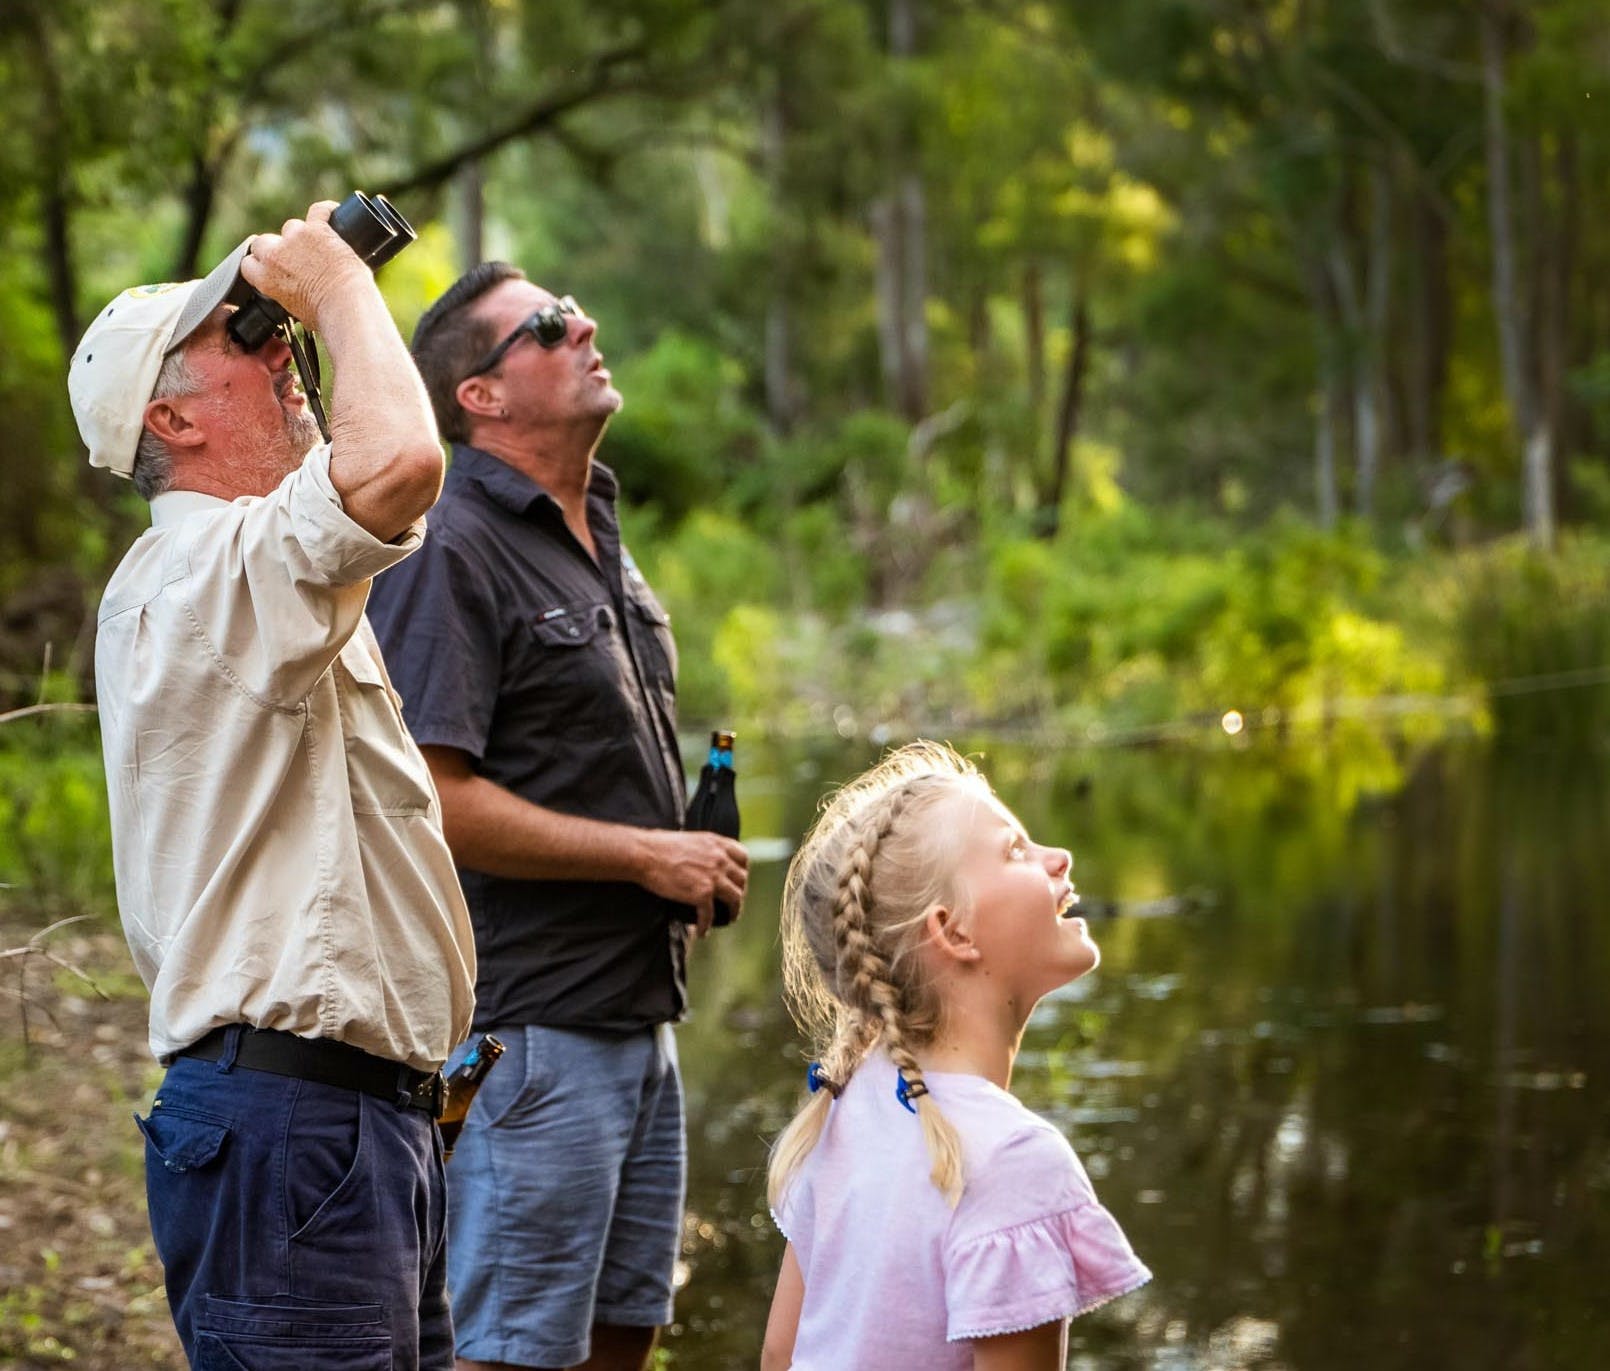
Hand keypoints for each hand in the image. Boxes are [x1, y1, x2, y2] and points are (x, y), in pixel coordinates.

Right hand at [238, 200, 372, 333]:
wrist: (346, 306)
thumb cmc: (325, 316)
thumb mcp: (294, 311)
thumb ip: (285, 294)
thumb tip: (293, 294)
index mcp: (264, 278)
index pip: (249, 262)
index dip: (262, 263)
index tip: (273, 267)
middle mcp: (274, 254)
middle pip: (264, 241)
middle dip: (277, 249)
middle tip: (296, 259)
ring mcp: (295, 237)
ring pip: (291, 227)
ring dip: (302, 235)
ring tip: (320, 248)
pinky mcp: (318, 228)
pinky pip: (319, 211)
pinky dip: (327, 212)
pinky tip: (334, 216)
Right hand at [638, 830, 748, 936]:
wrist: (644, 854)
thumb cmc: (658, 846)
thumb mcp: (690, 840)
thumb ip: (703, 849)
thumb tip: (702, 860)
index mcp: (717, 843)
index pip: (743, 857)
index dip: (742, 870)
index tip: (737, 879)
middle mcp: (720, 859)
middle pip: (741, 879)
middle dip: (739, 891)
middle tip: (732, 901)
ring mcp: (713, 877)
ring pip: (735, 898)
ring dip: (734, 910)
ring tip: (729, 918)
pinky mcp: (702, 894)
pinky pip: (711, 915)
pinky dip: (706, 925)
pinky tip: (703, 932)